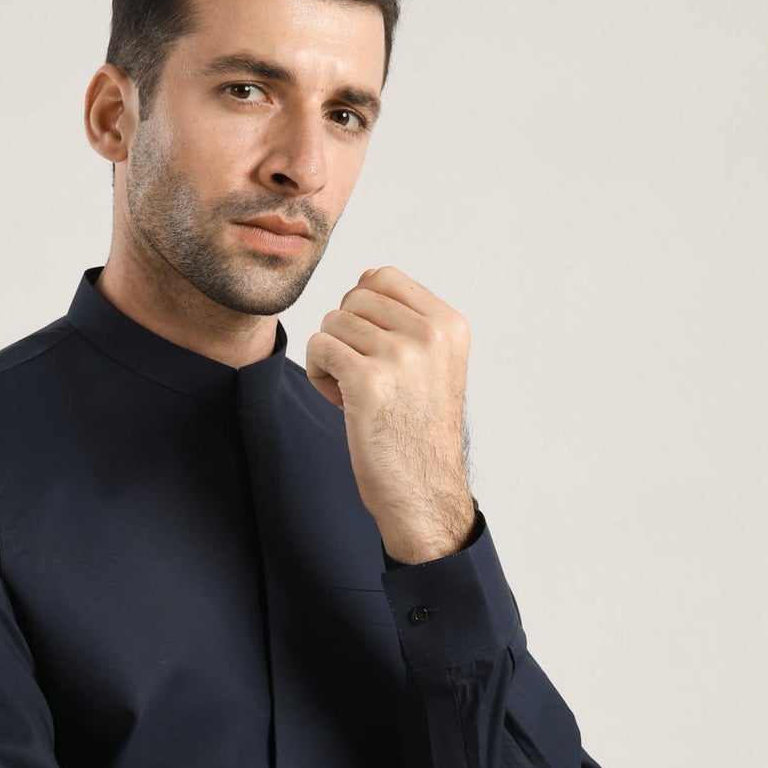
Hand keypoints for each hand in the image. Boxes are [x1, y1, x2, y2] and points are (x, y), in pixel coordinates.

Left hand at [305, 266, 474, 561]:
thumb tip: (366, 276)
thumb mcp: (432, 364)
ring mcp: (401, 356)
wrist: (421, 491)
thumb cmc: (416, 430)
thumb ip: (407, 319)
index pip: (382, 277)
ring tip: (356, 394)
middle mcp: (431, 334)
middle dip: (345, 335)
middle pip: (352, 299)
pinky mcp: (369, 381)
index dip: (361, 308)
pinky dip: (319, 375)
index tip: (373, 349)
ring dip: (331, 358)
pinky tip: (342, 403)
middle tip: (363, 376)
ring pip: (331, 323)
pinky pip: (318, 348)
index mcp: (450, 324)